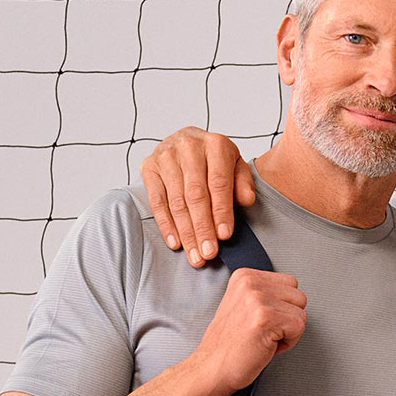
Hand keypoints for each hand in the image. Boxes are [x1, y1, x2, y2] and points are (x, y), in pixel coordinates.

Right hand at [140, 126, 256, 266]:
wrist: (187, 140)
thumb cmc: (214, 159)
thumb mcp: (236, 165)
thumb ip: (243, 182)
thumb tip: (246, 201)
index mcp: (216, 144)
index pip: (219, 183)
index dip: (221, 211)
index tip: (224, 236)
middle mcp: (189, 147)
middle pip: (196, 195)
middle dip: (202, 228)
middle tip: (208, 252)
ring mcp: (166, 156)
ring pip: (176, 201)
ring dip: (186, 232)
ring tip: (195, 255)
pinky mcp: (149, 167)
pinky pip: (157, 201)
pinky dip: (166, 225)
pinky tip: (175, 242)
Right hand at [189, 268, 305, 394]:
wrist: (211, 367)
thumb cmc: (229, 344)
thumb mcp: (242, 304)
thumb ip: (264, 294)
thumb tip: (290, 295)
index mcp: (245, 276)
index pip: (290, 284)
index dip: (282, 308)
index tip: (260, 320)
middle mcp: (251, 283)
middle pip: (299, 297)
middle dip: (287, 318)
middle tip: (263, 332)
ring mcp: (258, 299)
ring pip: (301, 313)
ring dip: (288, 332)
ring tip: (264, 338)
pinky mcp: (266, 317)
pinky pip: (299, 328)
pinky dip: (288, 343)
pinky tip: (266, 345)